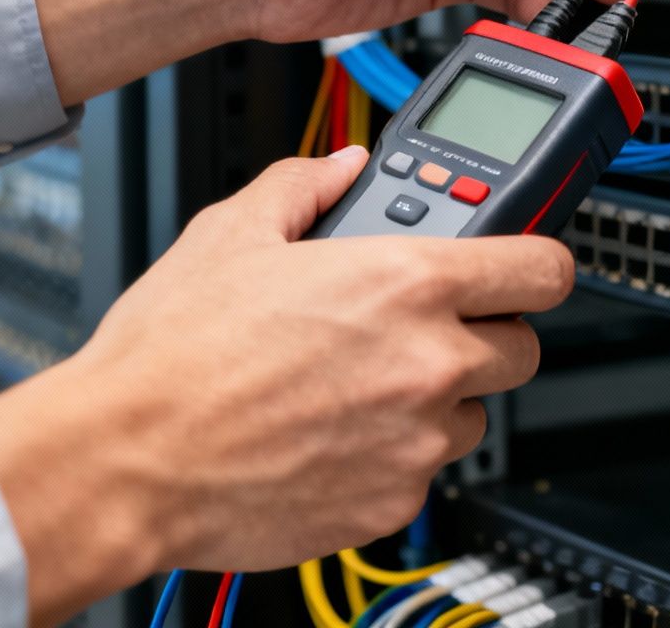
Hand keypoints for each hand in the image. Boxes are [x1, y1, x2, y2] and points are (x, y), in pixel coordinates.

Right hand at [0, 148, 574, 626]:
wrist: (127, 460)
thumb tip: (340, 166)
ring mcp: (416, 439)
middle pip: (523, 346)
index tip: (523, 264)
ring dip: (440, 395)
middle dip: (486, 330)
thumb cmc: (172, 355)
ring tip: (361, 381)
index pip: (543, 268)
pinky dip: (395, 451)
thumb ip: (304, 185)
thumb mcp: (232, 232)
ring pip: (475, 412)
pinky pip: (424, 468)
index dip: (537, 261)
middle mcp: (428, 362)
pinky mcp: (393, 502)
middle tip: (427, 323)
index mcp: (405, 282)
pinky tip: (332, 430)